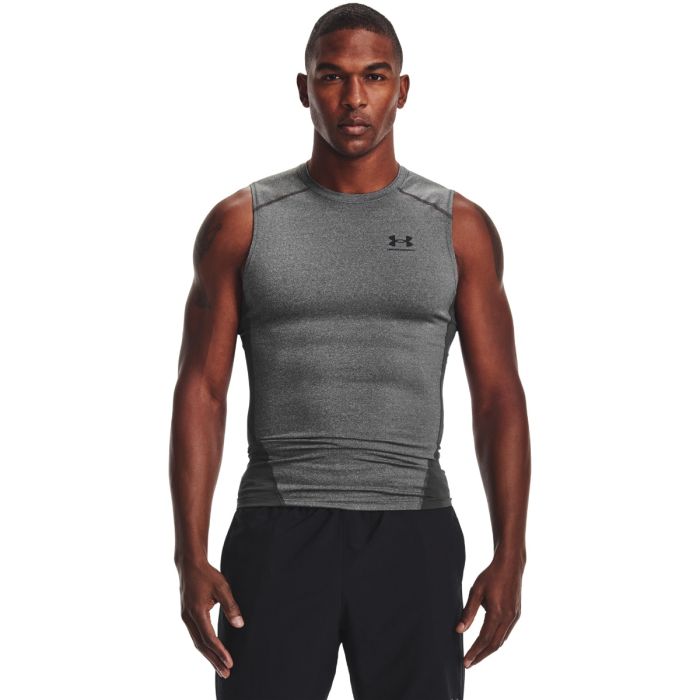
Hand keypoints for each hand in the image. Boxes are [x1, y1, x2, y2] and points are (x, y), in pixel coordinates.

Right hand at [177, 559, 244, 678]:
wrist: (189, 565)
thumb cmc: (207, 574)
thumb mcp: (222, 588)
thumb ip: (231, 606)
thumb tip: (240, 625)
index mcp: (197, 612)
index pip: (209, 638)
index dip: (220, 651)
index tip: (229, 662)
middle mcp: (188, 618)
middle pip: (201, 645)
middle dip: (214, 660)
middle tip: (226, 673)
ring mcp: (186, 618)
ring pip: (197, 642)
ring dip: (208, 656)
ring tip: (220, 667)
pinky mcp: (187, 616)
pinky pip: (195, 636)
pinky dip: (204, 647)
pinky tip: (211, 652)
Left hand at [455, 553, 522, 667]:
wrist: (510, 565)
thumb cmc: (490, 576)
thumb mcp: (476, 591)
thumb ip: (468, 612)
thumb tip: (459, 631)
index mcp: (498, 613)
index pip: (484, 639)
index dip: (474, 652)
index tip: (465, 662)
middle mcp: (508, 618)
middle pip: (494, 644)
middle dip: (481, 656)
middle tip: (468, 664)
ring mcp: (514, 617)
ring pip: (501, 640)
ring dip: (488, 650)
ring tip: (476, 656)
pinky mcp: (516, 614)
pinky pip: (505, 633)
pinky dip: (496, 641)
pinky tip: (487, 643)